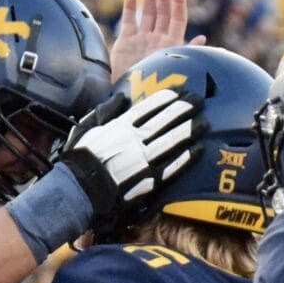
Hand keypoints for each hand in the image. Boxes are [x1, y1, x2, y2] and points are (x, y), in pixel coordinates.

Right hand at [57, 87, 199, 231]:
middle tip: (199, 101)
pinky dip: (185, 158)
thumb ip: (106, 111)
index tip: (179, 91)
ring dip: (190, 131)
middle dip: (184, 109)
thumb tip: (122, 97)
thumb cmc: (79, 158)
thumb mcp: (86, 127)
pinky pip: (171, 168)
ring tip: (204, 123)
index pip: (149, 108)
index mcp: (121, 126)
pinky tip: (197, 150)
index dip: (166, 98)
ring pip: (172, 142)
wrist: (79, 191)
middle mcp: (136, 141)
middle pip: (165, 121)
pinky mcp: (149, 182)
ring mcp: (144, 162)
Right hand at [109, 0, 200, 77]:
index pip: (178, 17)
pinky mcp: (125, 43)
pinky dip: (129, 9)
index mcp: (172, 43)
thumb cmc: (157, 83)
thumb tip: (203, 38)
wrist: (132, 96)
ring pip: (147, 13)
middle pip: (162, 11)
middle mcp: (158, 39)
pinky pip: (129, 22)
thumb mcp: (175, 64)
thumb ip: (187, 50)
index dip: (178, 2)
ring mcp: (142, 40)